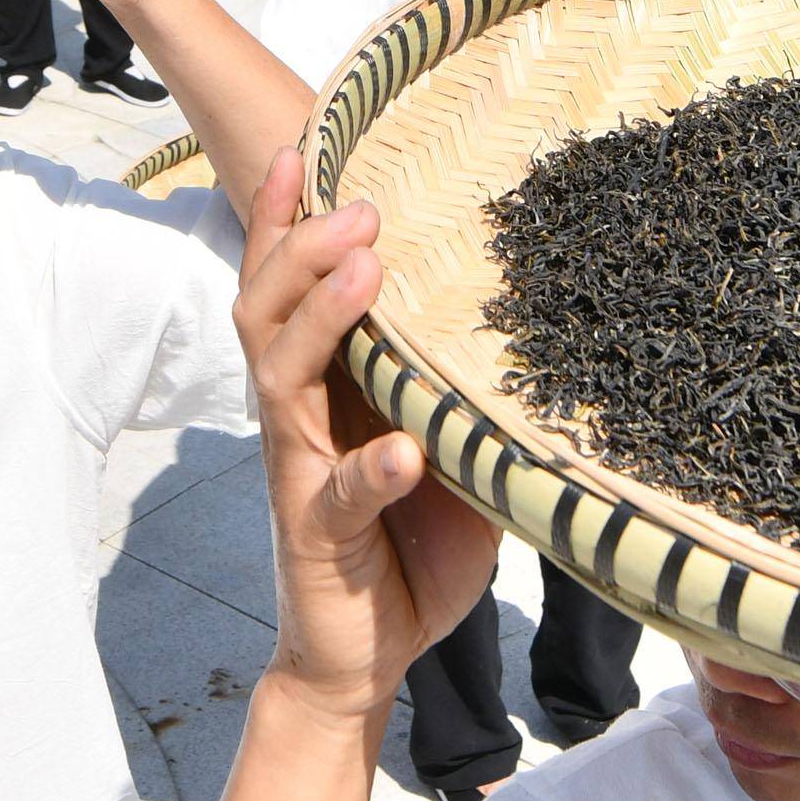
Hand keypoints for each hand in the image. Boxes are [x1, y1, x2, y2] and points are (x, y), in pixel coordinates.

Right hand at [237, 149, 508, 724]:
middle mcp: (298, 416)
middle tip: (361, 203)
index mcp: (324, 387)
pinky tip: (401, 450)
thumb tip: (532, 311)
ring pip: (282, 377)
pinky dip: (370, 469)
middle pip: (267, 310)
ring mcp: (300, 473)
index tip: (308, 144)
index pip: (286, 285)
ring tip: (367, 269)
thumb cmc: (408, 541)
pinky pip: (337, 495)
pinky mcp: (319, 533)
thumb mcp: (447, 445)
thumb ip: (459, 384)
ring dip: (323, 317)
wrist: (366, 655)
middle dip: (305, 247)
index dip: (289, 218)